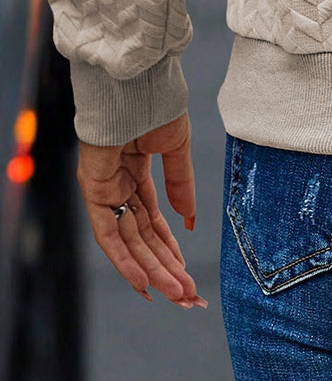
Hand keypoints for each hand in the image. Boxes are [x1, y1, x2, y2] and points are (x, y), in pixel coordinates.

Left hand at [77, 112, 207, 308]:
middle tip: (188, 295)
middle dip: (166, 268)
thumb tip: (188, 220)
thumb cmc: (155, 105)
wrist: (137, 85)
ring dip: (153, 270)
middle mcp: (118, 187)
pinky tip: (143, 281)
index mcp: (136, 173)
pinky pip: (108, 233)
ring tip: (177, 294)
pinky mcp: (93, 190)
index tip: (187, 275)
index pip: (152, 223)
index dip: (170, 250)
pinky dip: (125, 259)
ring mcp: (105, 190)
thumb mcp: (177, 148)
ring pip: (129, 242)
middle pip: (142, 238)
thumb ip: (181, 185)